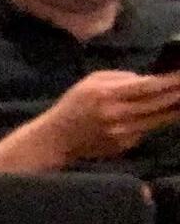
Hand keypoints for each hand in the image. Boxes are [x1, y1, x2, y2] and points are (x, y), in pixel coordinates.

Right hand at [31, 68, 179, 163]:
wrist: (56, 138)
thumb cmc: (74, 104)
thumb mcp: (91, 81)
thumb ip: (120, 77)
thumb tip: (149, 79)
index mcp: (108, 94)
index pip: (148, 86)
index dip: (171, 80)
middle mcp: (116, 115)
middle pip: (158, 103)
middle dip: (179, 94)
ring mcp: (121, 133)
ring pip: (158, 119)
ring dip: (176, 110)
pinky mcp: (123, 145)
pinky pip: (145, 131)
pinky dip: (155, 122)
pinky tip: (162, 115)